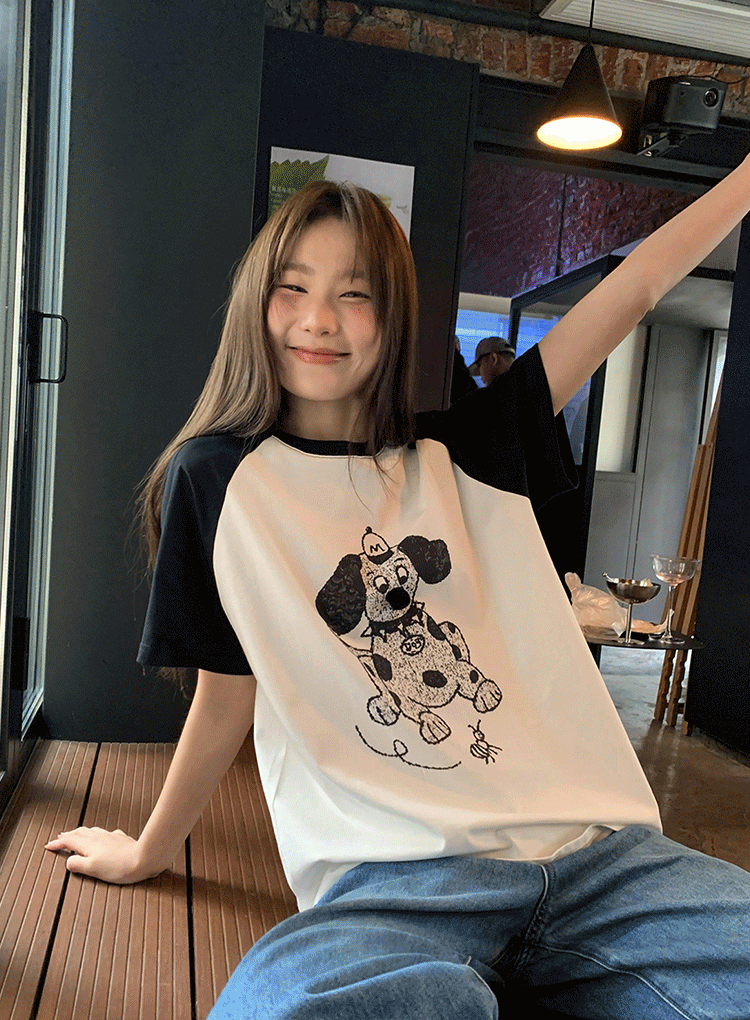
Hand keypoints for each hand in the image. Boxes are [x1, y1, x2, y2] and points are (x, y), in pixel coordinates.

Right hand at [44, 826, 165, 883]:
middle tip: (60, 838)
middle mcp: (99, 837)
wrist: (145, 858)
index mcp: (89, 844)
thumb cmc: (120, 866)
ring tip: (76, 835)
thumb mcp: (93, 869)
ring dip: (81, 833)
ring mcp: (110, 836)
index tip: (49, 846)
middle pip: (79, 832)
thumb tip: (69, 861)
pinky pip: (105, 833)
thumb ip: (78, 864)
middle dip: (68, 835)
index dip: (57, 844)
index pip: (69, 841)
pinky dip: (97, 834)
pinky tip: (102, 837)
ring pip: (92, 831)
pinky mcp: (121, 839)